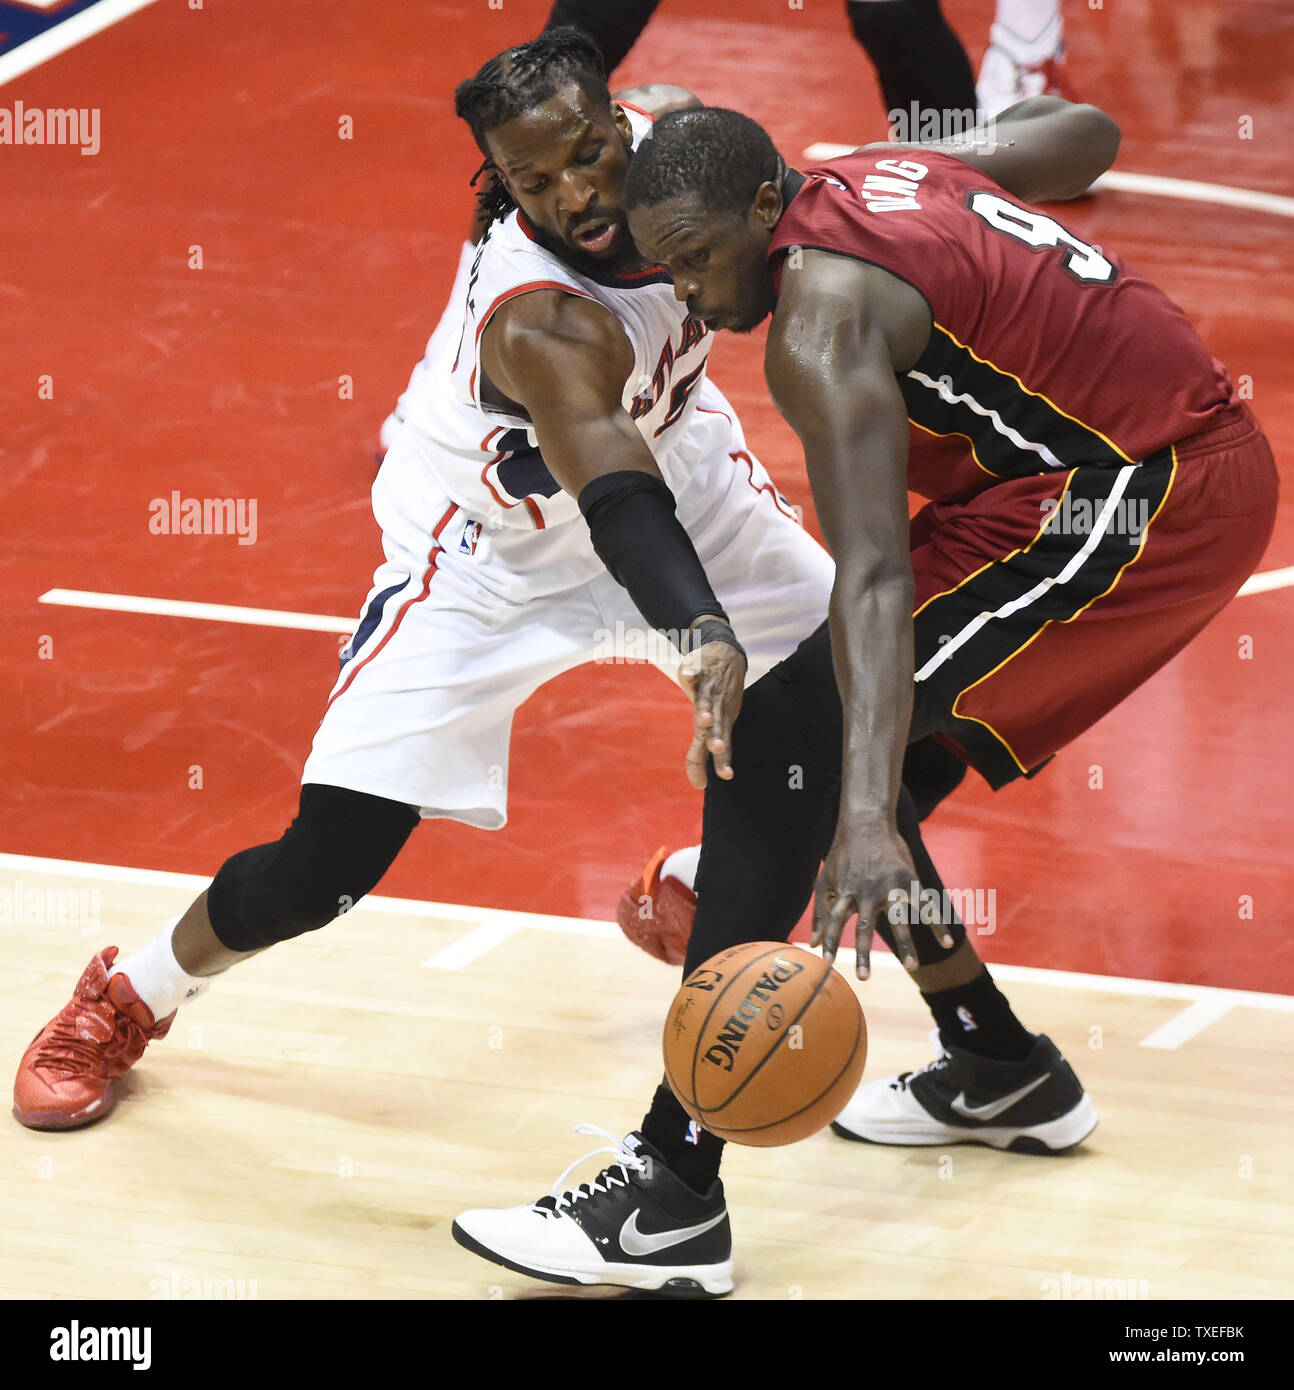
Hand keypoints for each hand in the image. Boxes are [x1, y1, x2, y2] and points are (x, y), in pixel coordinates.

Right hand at [679, 629, 745, 788]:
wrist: (728, 656)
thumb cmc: (719, 698)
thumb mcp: (714, 726)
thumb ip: (702, 753)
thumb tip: (699, 785)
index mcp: (720, 723)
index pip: (719, 746)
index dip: (720, 762)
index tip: (723, 778)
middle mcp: (715, 709)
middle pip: (715, 726)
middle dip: (716, 737)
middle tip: (718, 748)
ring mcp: (708, 689)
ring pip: (706, 701)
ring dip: (704, 710)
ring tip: (705, 719)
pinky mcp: (699, 670)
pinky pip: (695, 672)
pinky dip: (691, 674)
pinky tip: (687, 677)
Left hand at [812, 817, 940, 978]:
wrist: (868, 824)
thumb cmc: (842, 856)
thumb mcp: (824, 881)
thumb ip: (820, 913)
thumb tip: (812, 945)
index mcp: (845, 893)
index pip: (835, 922)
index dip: (830, 941)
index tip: (826, 962)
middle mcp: (867, 892)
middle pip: (865, 927)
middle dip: (864, 953)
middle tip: (863, 978)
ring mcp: (890, 886)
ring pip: (899, 919)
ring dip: (906, 944)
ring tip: (911, 966)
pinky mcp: (910, 880)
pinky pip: (926, 905)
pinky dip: (938, 923)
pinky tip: (947, 942)